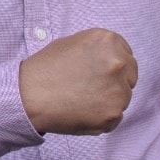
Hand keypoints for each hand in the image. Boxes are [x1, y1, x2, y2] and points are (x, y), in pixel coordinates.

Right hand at [18, 28, 136, 135]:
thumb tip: (114, 59)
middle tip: (90, 88)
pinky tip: (81, 111)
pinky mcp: (112, 114)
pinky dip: (102, 118)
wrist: (28, 95)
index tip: (97, 73)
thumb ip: (98, 50)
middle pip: (130, 77)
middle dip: (116, 83)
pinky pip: (115, 118)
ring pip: (124, 98)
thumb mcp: (72, 43)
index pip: (127, 56)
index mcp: (108, 41)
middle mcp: (117, 63)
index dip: (112, 66)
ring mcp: (117, 90)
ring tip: (81, 100)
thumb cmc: (45, 69)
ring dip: (108, 101)